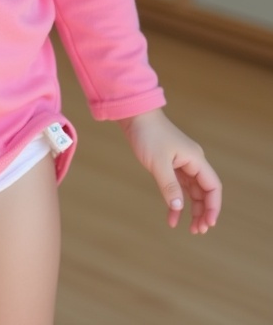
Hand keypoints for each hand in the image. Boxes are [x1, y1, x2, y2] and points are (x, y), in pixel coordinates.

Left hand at [120, 109, 221, 233]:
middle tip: (198, 231)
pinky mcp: (170, 165)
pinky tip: (171, 216)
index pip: (213, 187)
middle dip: (203, 212)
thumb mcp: (158, 163)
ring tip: (189, 229)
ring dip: (191, 210)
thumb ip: (169, 185)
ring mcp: (181, 164)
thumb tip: (178, 207)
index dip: (214, 206)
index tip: (209, 224)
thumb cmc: (148, 135)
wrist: (134, 116)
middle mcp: (192, 162)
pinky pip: (178, 187)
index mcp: (195, 159)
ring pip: (192, 192)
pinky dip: (176, 202)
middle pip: (204, 192)